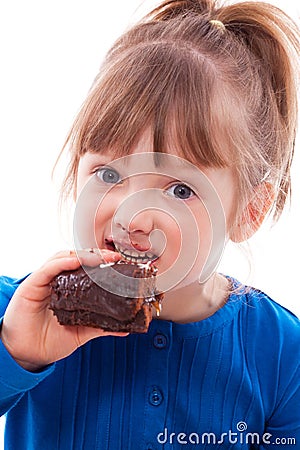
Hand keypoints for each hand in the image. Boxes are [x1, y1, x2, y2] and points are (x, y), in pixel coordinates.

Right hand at [0, 249, 125, 370]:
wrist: (26, 355)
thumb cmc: (48, 341)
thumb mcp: (80, 333)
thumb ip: (99, 327)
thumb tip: (123, 327)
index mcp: (68, 289)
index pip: (86, 267)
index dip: (102, 262)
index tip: (119, 262)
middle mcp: (56, 281)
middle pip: (77, 258)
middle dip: (97, 255)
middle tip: (113, 257)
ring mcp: (44, 281)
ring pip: (63, 258)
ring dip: (83, 255)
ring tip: (100, 257)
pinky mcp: (32, 285)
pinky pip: (48, 269)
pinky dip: (62, 263)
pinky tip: (75, 262)